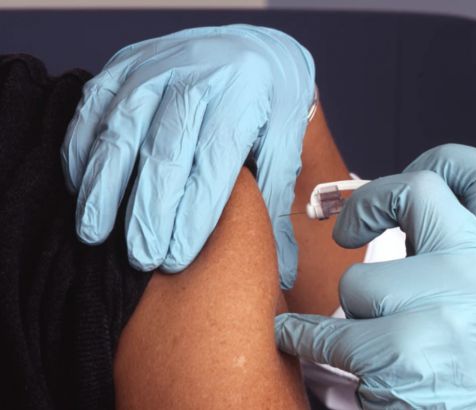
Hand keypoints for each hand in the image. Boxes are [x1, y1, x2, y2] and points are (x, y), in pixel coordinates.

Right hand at [61, 25, 315, 287]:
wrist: (251, 48)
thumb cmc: (270, 102)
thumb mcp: (287, 142)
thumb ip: (277, 201)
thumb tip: (283, 269)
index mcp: (242, 96)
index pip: (213, 162)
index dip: (193, 213)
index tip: (175, 258)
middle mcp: (195, 77)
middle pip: (165, 151)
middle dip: (149, 210)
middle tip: (141, 257)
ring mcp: (155, 67)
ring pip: (121, 131)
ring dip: (104, 185)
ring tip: (95, 232)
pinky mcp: (125, 64)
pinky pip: (94, 107)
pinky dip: (82, 147)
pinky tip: (82, 187)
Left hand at [275, 144, 475, 408]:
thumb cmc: (458, 347)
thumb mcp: (469, 285)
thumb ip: (440, 238)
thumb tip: (378, 197)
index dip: (448, 159)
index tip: (413, 169)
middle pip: (416, 190)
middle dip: (367, 202)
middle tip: (346, 229)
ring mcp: (446, 308)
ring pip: (359, 279)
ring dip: (354, 308)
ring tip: (377, 333)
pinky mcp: (404, 350)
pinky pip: (325, 328)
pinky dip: (301, 334)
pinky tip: (298, 337)